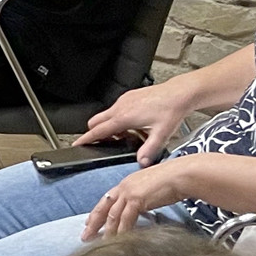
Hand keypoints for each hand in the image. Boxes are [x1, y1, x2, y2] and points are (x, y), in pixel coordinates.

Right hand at [76, 82, 194, 163]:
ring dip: (110, 127)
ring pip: (106, 115)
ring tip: (128, 136)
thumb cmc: (171, 109)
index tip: (77, 144)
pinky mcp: (129, 97)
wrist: (179, 93)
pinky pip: (116, 109)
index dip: (85, 139)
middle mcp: (120, 107)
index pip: (97, 130)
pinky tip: (135, 125)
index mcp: (124, 117)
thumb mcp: (161, 134)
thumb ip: (149, 151)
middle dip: (96, 133)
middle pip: (96, 122)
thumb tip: (141, 163)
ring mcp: (124, 100)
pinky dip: (119, 119)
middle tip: (106, 143)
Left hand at [82, 156, 201, 239]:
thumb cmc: (173, 180)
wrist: (182, 175)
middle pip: (103, 207)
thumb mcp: (152, 187)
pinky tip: (119, 240)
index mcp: (127, 183)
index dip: (97, 212)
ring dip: (106, 230)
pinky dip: (122, 230)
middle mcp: (124, 186)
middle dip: (93, 223)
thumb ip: (143, 196)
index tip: (90, 222)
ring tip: (100, 243)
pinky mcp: (137, 199)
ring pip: (112, 215)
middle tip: (85, 236)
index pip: (107, 199)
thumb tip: (142, 206)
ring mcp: (129, 192)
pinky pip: (126, 219)